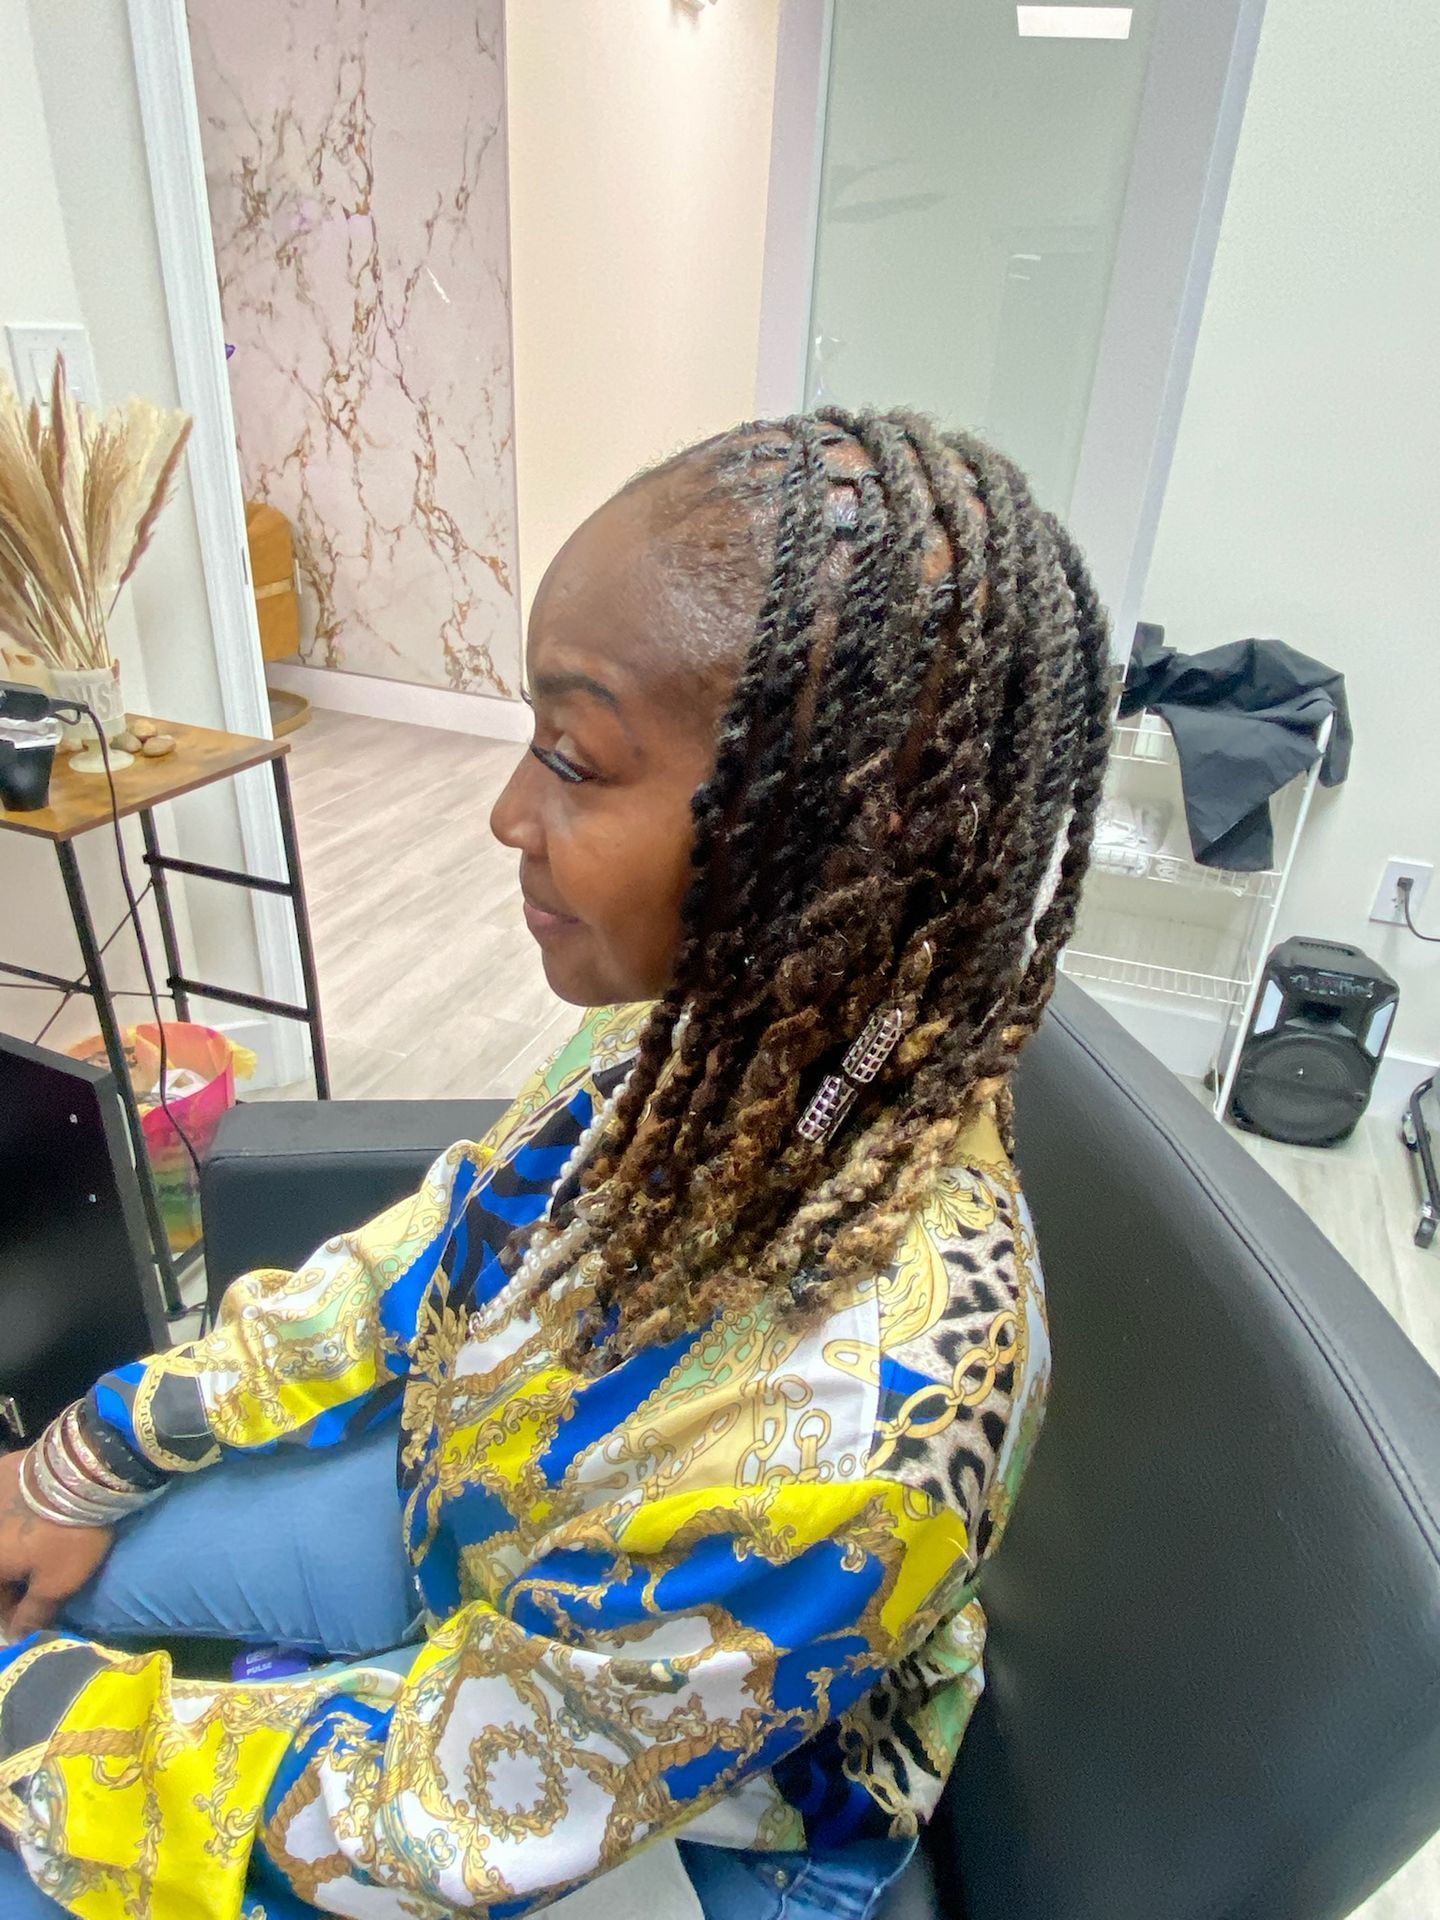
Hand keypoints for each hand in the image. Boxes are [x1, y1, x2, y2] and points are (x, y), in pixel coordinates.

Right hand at [0, 1451, 112, 1639]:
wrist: (84, 1470)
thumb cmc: (68, 1534)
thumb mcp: (57, 1582)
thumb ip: (33, 1611)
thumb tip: (15, 1634)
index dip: (12, 1614)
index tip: (29, 1618)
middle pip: (0, 1567)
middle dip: (10, 1581)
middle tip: (32, 1586)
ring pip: (2, 1537)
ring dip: (12, 1550)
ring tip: (31, 1552)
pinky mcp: (2, 1470)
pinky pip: (4, 1503)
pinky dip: (11, 1516)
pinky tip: (30, 1517)